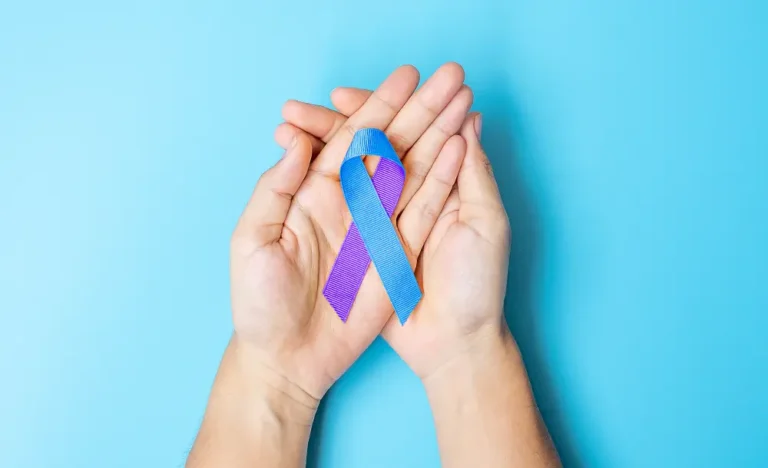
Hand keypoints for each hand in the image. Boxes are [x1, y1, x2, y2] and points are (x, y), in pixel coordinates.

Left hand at [233, 63, 473, 403]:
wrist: (287, 358)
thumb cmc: (259, 304)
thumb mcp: (253, 242)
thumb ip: (274, 189)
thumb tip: (296, 142)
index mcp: (313, 192)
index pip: (352, 140)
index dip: (379, 107)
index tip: (406, 78)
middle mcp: (350, 202)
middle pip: (391, 147)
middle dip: (420, 111)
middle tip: (450, 76)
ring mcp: (377, 227)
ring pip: (414, 171)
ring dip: (439, 136)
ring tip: (465, 102)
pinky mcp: (398, 254)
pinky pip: (424, 211)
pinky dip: (444, 180)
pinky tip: (462, 150)